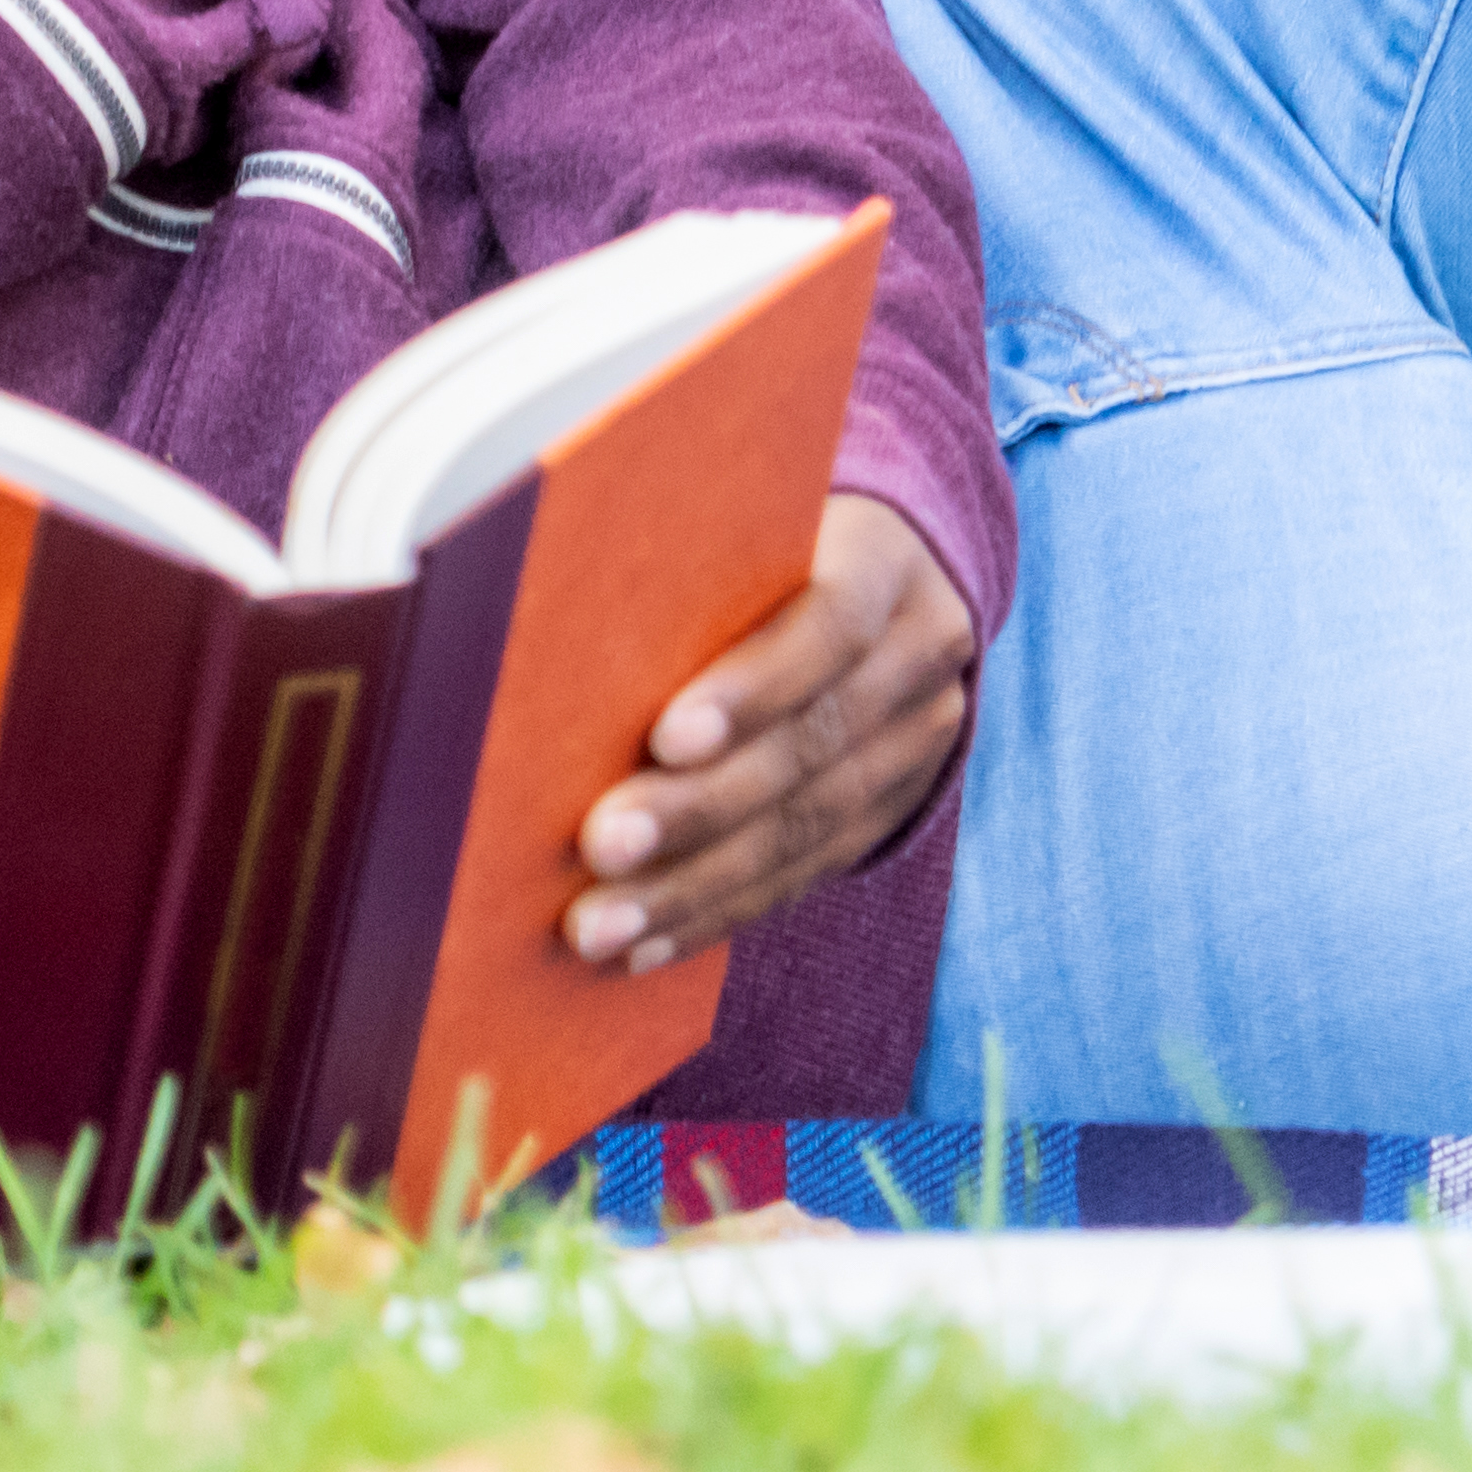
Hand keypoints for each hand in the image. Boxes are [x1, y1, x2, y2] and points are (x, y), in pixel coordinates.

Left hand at [565, 493, 971, 973]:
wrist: (894, 576)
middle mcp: (919, 657)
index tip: (663, 738)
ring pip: (804, 830)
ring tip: (599, 926)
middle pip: (810, 746)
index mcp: (885, 565)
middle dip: (697, 810)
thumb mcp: (754, 526)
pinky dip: (716, 915)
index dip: (752, 688)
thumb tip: (552, 619)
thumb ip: (691, 568)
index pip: (830, 625)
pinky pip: (803, 876)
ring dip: (693, 888)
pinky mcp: (889, 812)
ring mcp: (915, 746)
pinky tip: (644, 945)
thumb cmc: (770, 542)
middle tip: (600, 847)